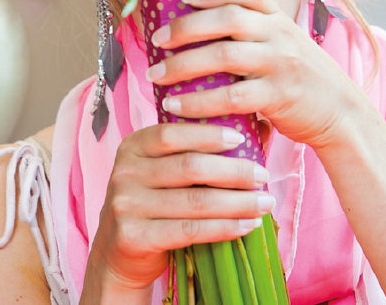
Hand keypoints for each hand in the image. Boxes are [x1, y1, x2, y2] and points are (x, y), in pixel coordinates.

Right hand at [87, 122, 273, 291]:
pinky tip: (247, 225)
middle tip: (262, 175)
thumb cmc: (155, 205)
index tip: (241, 139)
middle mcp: (124, 172)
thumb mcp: (165, 171)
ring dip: (237, 202)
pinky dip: (224, 227)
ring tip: (265, 203)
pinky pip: (189, 230)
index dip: (208, 134)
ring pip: (194, 200)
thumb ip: (200, 150)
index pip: (172, 133)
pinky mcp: (133, 237)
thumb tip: (258, 128)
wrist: (120, 256)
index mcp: (132, 147)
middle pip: (188, 166)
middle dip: (233, 170)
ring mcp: (125, 205)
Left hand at [147, 0, 364, 148]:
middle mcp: (280, 34)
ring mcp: (280, 63)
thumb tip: (198, 20)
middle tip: (157, 39)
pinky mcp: (279, 96)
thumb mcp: (283, 41)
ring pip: (224, 56)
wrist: (341, 111)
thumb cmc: (299, 75)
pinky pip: (232, 96)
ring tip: (155, 75)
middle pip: (228, 18)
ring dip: (183, 65)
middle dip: (187, 26)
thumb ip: (252, 29)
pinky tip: (176, 106)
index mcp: (278, 17)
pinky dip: (199, 101)